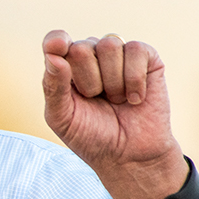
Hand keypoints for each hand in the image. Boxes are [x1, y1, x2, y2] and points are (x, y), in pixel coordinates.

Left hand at [41, 30, 186, 198]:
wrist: (130, 156)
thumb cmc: (92, 136)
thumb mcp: (62, 118)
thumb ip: (53, 88)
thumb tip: (53, 56)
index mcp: (65, 67)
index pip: (55, 41)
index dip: (56, 41)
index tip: (60, 45)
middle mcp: (90, 56)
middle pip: (81, 47)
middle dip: (88, 80)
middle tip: (96, 100)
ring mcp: (118, 55)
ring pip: (109, 45)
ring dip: (112, 82)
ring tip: (116, 100)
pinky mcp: (146, 58)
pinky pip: (136, 50)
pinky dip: (134, 79)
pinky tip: (135, 98)